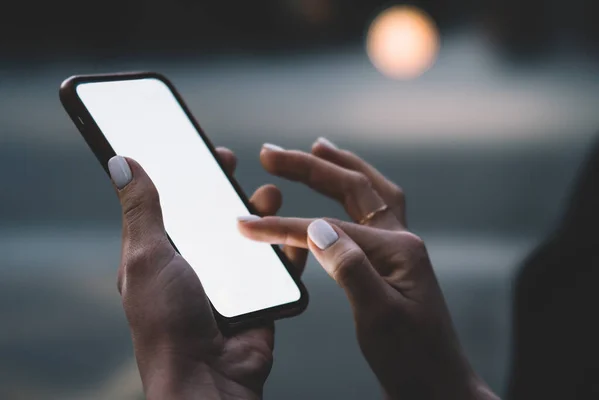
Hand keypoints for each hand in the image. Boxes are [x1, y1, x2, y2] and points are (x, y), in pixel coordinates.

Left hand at [107, 148, 306, 399]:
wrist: (207, 379)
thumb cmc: (167, 322)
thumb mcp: (148, 256)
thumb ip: (142, 210)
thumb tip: (121, 163)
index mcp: (163, 254)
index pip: (174, 205)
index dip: (188, 176)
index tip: (204, 152)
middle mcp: (196, 265)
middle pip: (215, 216)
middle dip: (227, 188)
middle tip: (235, 165)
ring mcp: (230, 282)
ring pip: (250, 236)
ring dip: (261, 211)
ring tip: (271, 192)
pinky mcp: (259, 297)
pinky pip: (278, 266)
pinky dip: (288, 246)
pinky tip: (295, 229)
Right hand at [238, 139, 498, 399]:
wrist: (439, 389)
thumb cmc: (413, 361)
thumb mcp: (379, 317)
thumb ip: (349, 267)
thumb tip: (317, 226)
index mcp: (398, 250)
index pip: (328, 227)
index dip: (283, 225)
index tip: (245, 224)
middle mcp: (401, 241)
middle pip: (353, 188)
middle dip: (310, 166)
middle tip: (272, 153)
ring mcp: (400, 251)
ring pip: (369, 194)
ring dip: (340, 168)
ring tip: (316, 150)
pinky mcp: (393, 265)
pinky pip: (372, 215)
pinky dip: (353, 195)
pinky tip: (341, 197)